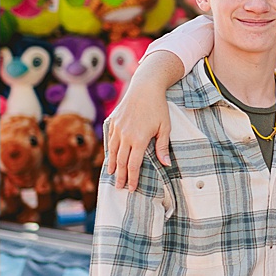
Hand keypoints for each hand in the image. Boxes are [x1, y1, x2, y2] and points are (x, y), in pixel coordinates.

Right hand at [103, 61, 177, 189]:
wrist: (145, 87)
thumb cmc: (158, 107)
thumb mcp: (165, 127)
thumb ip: (162, 147)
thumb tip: (166, 164)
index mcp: (139, 139)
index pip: (133, 165)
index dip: (132, 178)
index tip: (131, 188)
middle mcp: (126, 135)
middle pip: (121, 161)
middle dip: (120, 176)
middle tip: (119, 187)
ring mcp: (118, 128)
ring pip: (113, 151)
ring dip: (112, 165)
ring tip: (112, 175)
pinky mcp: (114, 121)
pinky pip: (110, 139)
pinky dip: (109, 150)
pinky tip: (110, 156)